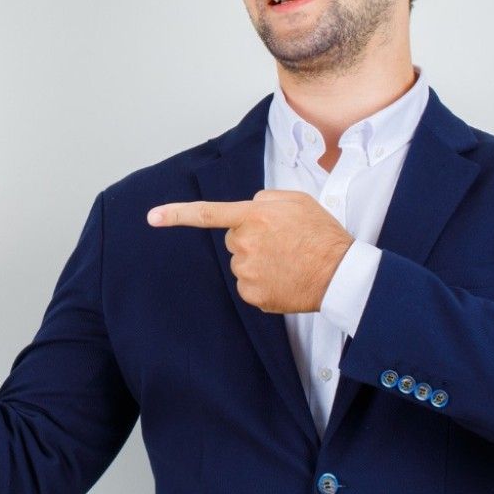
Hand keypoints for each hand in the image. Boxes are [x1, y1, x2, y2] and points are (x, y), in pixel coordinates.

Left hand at [147, 190, 354, 313]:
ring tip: (289, 261)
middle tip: (283, 243)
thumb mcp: (297, 200)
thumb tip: (249, 207)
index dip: (176, 214)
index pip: (207, 214)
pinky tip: (286, 279)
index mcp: (253, 216)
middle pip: (234, 240)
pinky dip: (264, 283)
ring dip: (259, 262)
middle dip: (252, 240)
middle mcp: (244, 243)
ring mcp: (247, 271)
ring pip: (242, 264)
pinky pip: (249, 286)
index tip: (152, 217)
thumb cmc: (322, 234)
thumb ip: (266, 198)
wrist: (341, 273)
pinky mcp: (253, 295)